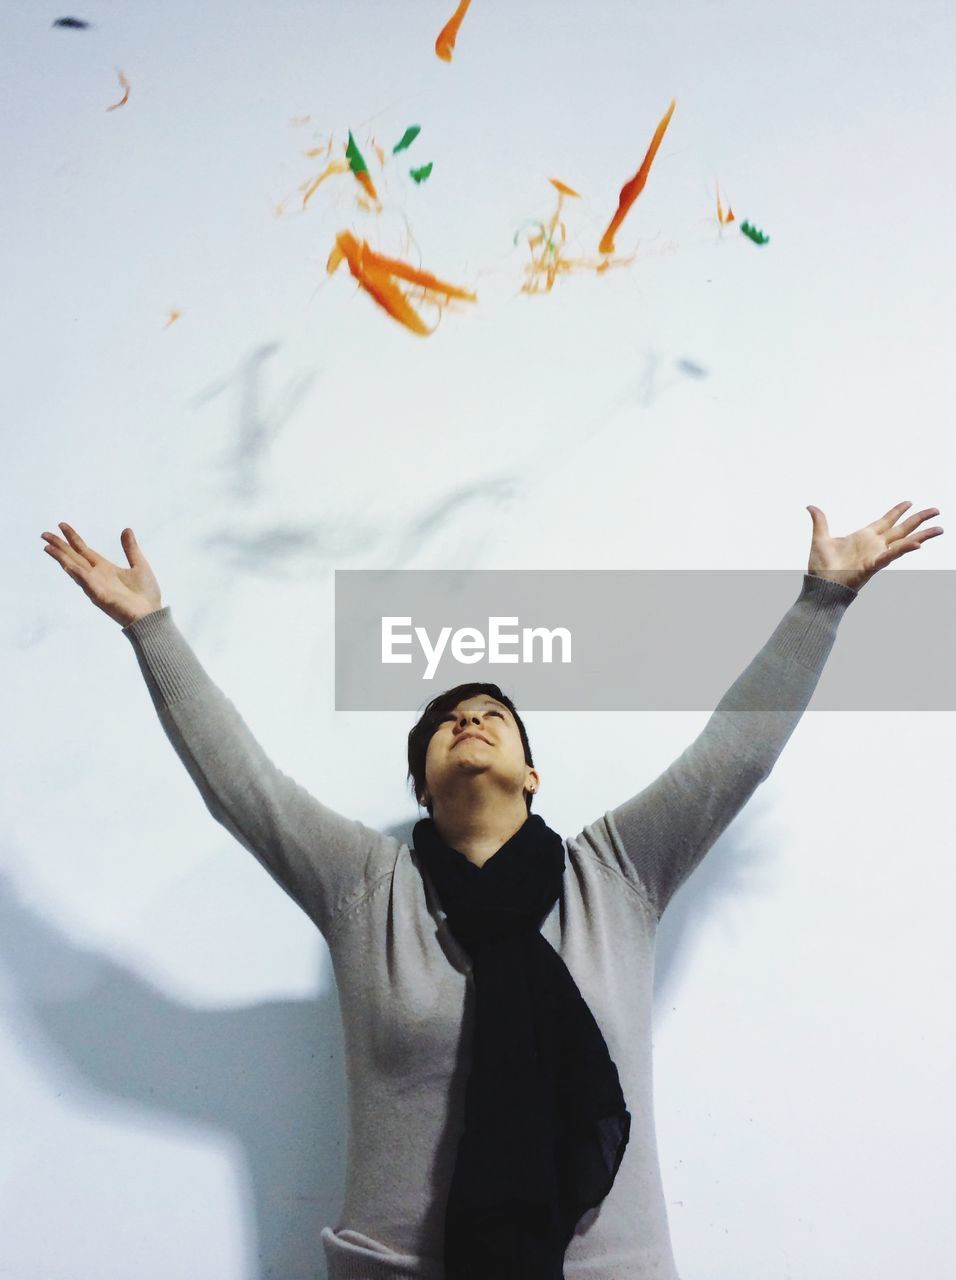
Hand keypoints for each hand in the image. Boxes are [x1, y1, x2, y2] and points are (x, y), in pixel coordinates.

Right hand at [40, 523, 162, 625]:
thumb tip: (126, 529)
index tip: (61, 525)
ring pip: (75, 569)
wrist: (151, 616)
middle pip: (74, 558)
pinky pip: (88, 585)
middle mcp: (97, 576)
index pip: (83, 550)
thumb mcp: (139, 565)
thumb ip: (131, 549)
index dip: (72, 538)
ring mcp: (97, 587)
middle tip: (44, 534)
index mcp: (105, 568)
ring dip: (62, 559)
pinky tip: (69, 566)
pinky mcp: (101, 597)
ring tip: (48, 547)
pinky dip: (79, 575)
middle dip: (60, 546)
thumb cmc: (146, 595)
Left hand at [806, 501, 943, 591]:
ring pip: (904, 542)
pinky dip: (904, 549)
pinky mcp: (873, 565)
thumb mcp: (820, 539)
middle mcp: (874, 545)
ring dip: (922, 535)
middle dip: (919, 519)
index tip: (910, 502)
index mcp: (864, 537)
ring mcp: (876, 555)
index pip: (886, 521)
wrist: (819, 586)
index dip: (897, 511)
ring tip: (939, 528)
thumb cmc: (821, 567)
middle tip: (936, 510)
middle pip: (902, 529)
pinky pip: (891, 555)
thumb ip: (820, 522)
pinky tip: (918, 543)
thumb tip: (811, 507)